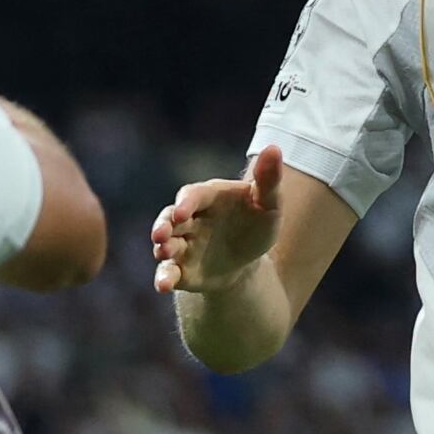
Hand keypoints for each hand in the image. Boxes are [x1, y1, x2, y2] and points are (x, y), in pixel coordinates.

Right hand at [149, 144, 288, 301]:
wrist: (249, 260)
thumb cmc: (257, 224)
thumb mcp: (269, 203)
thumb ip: (269, 178)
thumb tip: (274, 148)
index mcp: (208, 198)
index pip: (192, 195)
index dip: (185, 203)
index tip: (182, 211)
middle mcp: (189, 220)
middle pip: (169, 219)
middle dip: (162, 226)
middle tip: (160, 235)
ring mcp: (182, 245)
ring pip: (164, 245)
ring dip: (161, 249)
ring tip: (164, 253)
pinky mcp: (180, 269)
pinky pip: (168, 272)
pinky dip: (163, 278)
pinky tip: (163, 286)